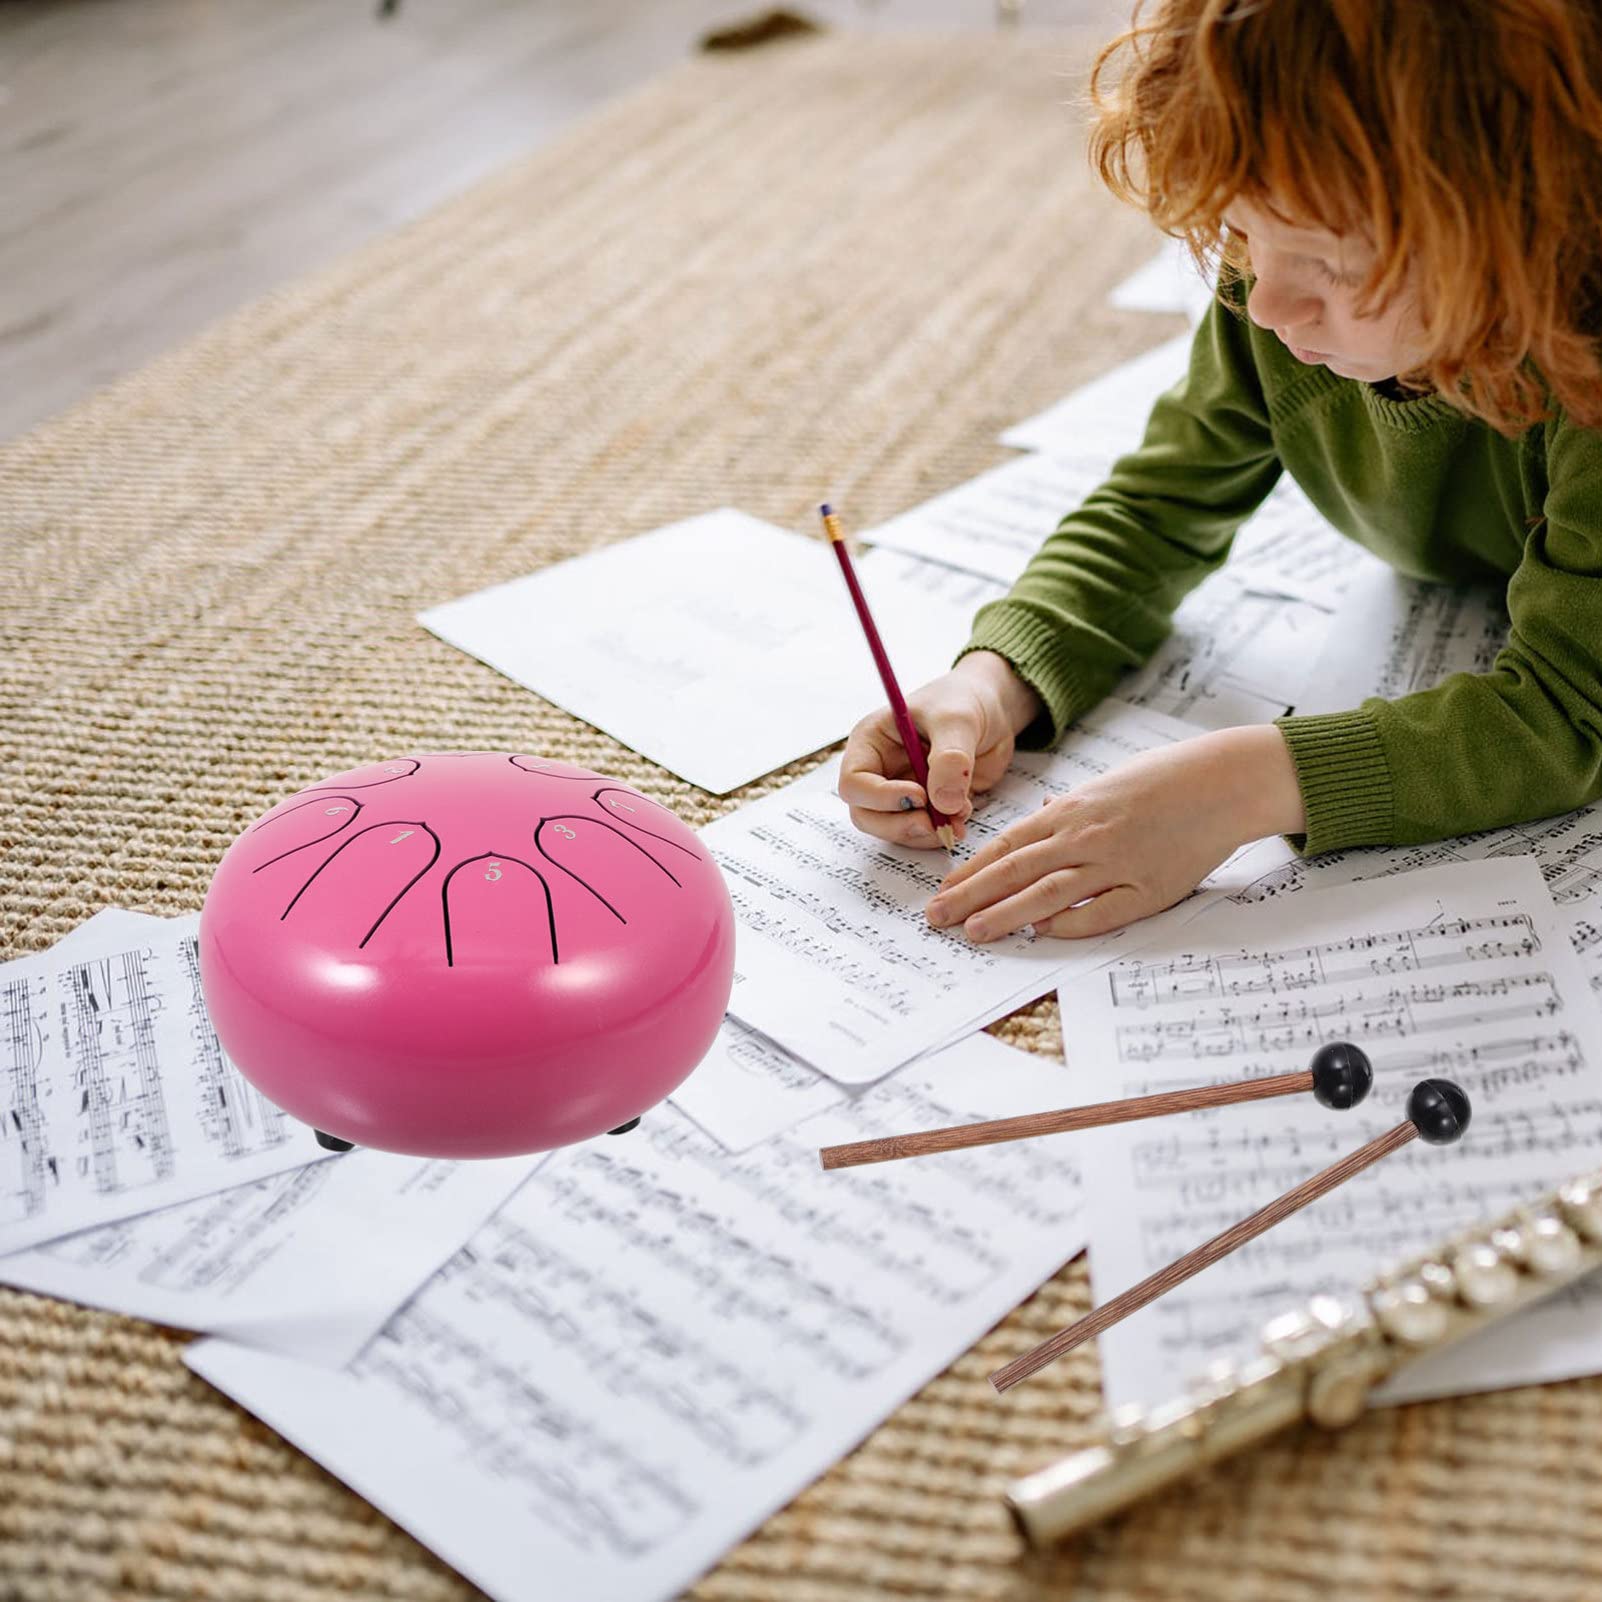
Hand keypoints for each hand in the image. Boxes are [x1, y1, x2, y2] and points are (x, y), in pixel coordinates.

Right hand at [837, 652, 1042, 848]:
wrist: (992, 708)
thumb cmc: (964, 700)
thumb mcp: (958, 721)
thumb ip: (950, 758)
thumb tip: (944, 803)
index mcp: (871, 742)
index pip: (854, 782)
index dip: (880, 797)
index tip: (919, 795)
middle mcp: (879, 770)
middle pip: (866, 815)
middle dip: (898, 825)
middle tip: (933, 824)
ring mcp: (901, 790)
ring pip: (892, 829)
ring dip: (923, 833)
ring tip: (958, 816)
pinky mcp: (926, 806)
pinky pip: (921, 832)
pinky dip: (940, 832)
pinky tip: (962, 816)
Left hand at [924, 724, 1304, 940]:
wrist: (1222, 781)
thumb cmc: (1163, 780)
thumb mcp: (1104, 786)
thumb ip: (1068, 810)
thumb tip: (1039, 816)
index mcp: (1070, 811)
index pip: (1006, 847)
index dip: (970, 872)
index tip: (941, 892)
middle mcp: (1085, 836)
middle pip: (1015, 872)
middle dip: (970, 897)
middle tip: (937, 919)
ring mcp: (1117, 863)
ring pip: (1048, 893)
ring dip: (1006, 914)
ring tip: (973, 932)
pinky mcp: (1150, 888)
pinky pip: (1102, 912)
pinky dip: (1070, 923)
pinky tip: (1043, 933)